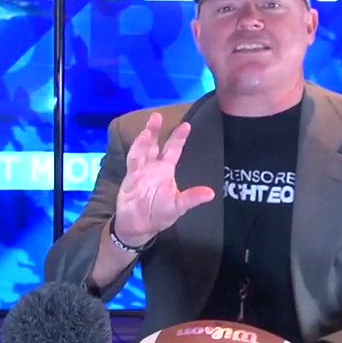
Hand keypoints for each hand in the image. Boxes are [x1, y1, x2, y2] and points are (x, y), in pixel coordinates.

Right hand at [112, 112, 215, 246]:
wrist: (139, 227)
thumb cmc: (159, 214)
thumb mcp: (178, 206)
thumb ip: (192, 198)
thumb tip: (211, 193)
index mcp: (166, 170)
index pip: (173, 150)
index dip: (178, 138)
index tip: (186, 125)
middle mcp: (152, 167)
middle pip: (155, 145)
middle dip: (156, 130)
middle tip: (157, 115)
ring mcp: (140, 171)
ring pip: (142, 150)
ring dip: (144, 139)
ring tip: (148, 128)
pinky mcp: (130, 178)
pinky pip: (133, 162)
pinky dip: (136, 152)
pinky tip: (140, 143)